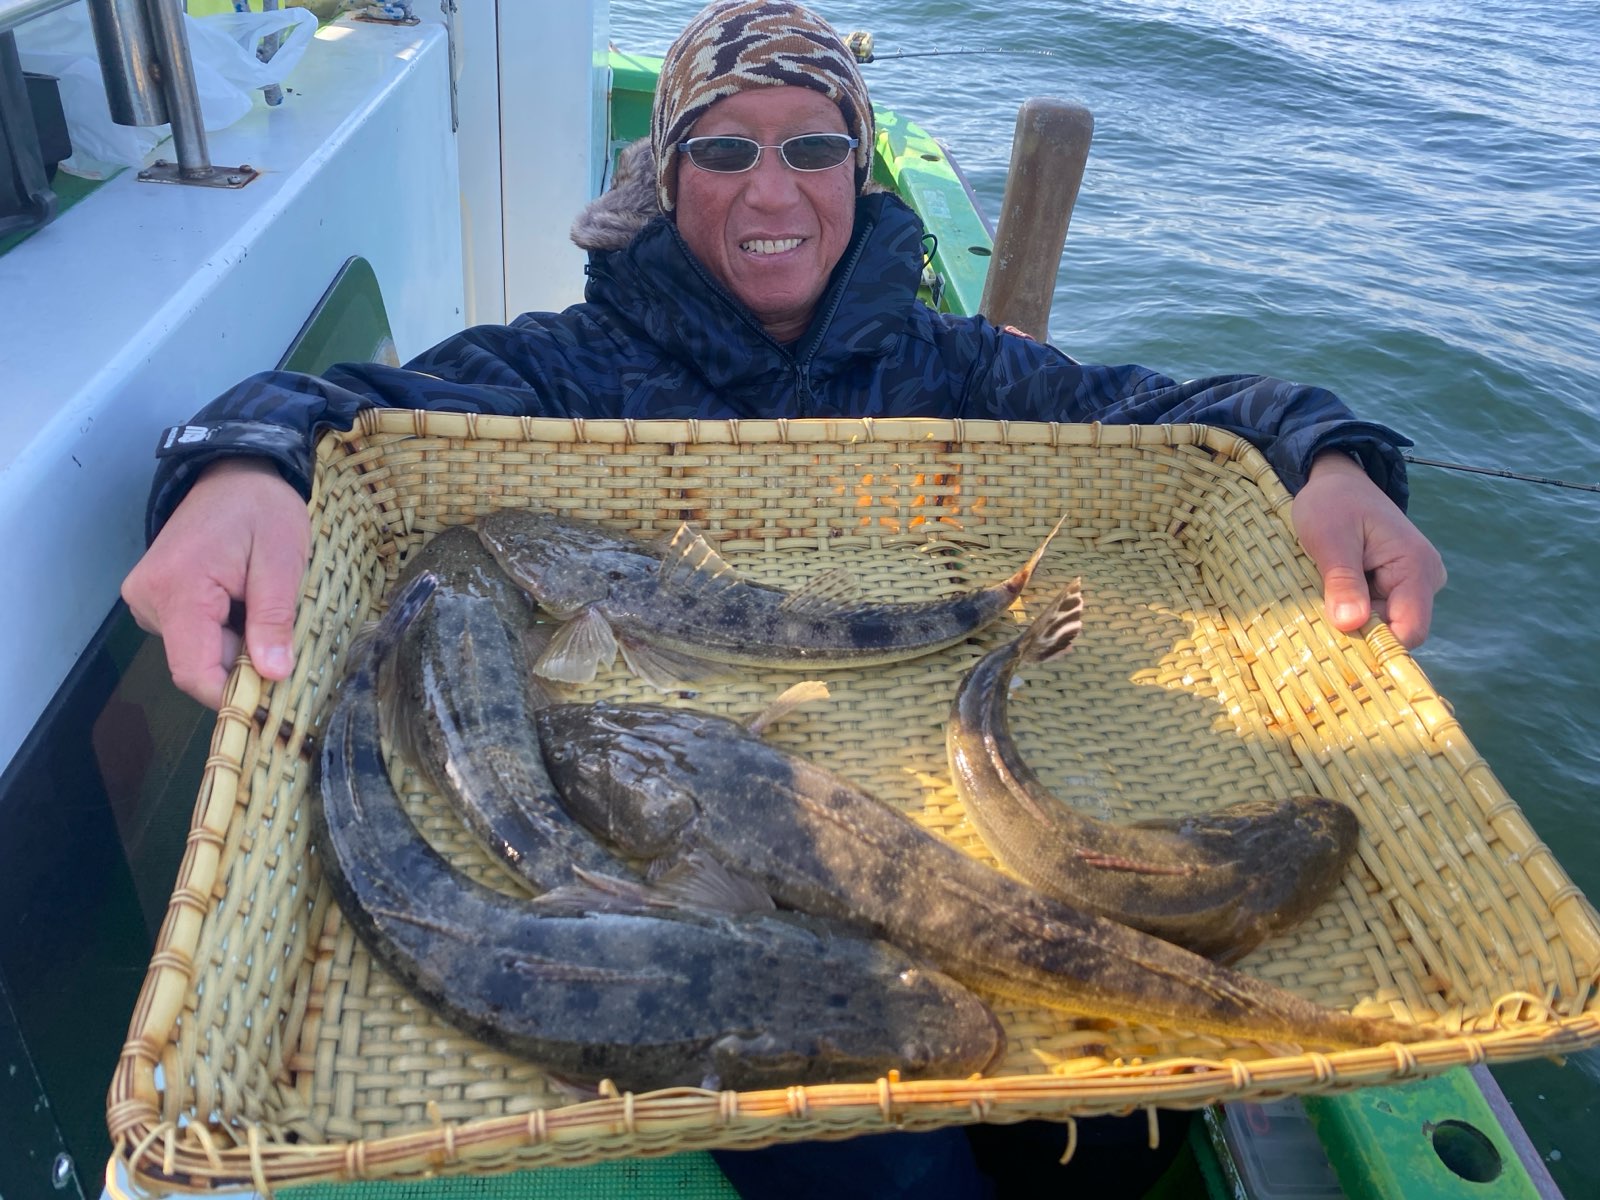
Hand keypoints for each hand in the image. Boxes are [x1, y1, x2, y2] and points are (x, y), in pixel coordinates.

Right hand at [121, 459, 310, 707]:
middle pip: (197, 664)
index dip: (232, 695)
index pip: (194, 672)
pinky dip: (223, 631)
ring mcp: (146, 599)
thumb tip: (273, 675)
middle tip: (281, 635)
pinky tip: (240, 602)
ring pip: (196, 651)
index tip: (274, 700)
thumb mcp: (282, 560)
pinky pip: (192, 634)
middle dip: (242, 663)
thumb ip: (274, 618)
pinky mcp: (154, 598)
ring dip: (235, 643)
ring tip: (258, 604)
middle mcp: (148, 599)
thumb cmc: (262, 509)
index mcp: (177, 589)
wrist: (234, 472)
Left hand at [1291, 451, 1446, 648]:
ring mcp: (1410, 584)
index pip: (1409, 630)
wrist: (1337, 481)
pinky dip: (1349, 613)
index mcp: (1417, 567)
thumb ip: (1343, 580)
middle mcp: (1424, 580)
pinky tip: (1326, 601)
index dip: (1377, 647)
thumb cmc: (1333, 502)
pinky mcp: (1392, 586)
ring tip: (1318, 606)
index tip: (1338, 651)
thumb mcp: (1330, 538)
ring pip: (1381, 626)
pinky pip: (1373, 614)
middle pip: (1394, 632)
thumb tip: (1352, 624)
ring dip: (1349, 623)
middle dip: (1357, 635)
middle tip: (1315, 627)